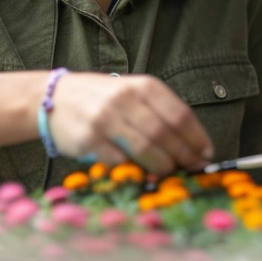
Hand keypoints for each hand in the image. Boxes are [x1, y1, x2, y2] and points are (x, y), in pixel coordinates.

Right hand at [47, 73, 212, 174]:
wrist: (55, 98)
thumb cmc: (102, 97)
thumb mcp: (132, 92)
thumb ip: (158, 112)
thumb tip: (190, 143)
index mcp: (142, 86)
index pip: (179, 114)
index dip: (197, 137)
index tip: (206, 153)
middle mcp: (125, 99)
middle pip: (165, 133)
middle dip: (184, 155)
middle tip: (193, 169)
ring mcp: (106, 118)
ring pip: (145, 148)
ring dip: (162, 165)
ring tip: (169, 173)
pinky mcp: (88, 138)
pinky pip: (118, 160)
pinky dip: (133, 170)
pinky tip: (140, 175)